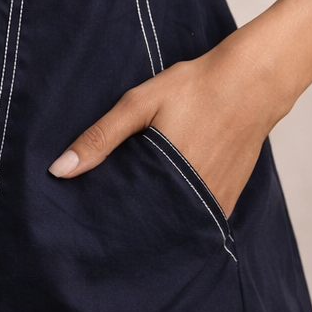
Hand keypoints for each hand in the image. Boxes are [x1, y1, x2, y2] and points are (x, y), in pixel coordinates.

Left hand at [48, 29, 289, 218]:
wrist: (253, 82)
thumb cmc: (195, 87)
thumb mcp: (140, 103)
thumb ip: (100, 137)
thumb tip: (59, 170)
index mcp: (165, 180)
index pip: (125, 221)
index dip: (105, 224)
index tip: (85, 226)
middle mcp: (191, 201)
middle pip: (150, 228)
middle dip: (128, 226)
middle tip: (103, 223)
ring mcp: (213, 203)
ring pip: (175, 225)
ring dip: (155, 221)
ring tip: (132, 211)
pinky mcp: (229, 199)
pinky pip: (197, 217)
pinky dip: (180, 213)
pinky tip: (165, 199)